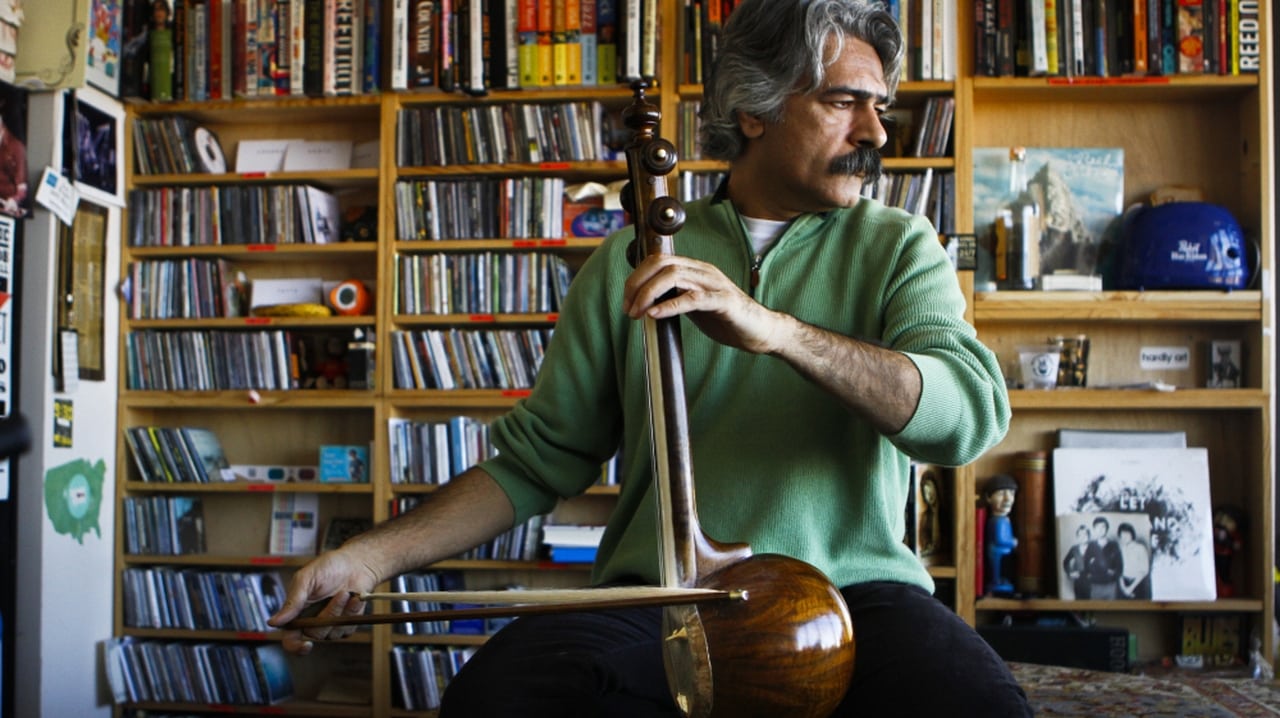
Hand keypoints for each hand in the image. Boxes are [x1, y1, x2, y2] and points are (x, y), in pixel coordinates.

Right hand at [267, 548, 378, 654]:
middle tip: (340, 594)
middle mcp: (311, 621)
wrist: (357, 563)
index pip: (290, 638)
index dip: (295, 646)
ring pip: (333, 633)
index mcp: (296, 612)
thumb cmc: (330, 567)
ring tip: (346, 593)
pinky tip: (354, 599)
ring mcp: (329, 624)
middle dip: (330, 614)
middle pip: (315, 634)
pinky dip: (353, 612)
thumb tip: (273, 622)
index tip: (306, 645)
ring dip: (342, 611)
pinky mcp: (345, 624)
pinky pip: (348, 629)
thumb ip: (293, 601)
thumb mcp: (307, 578)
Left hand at [622, 253, 785, 353]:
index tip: (626, 301)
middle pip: (661, 264)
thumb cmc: (726, 319)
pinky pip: (693, 298)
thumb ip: (673, 298)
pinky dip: (670, 305)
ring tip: (638, 313)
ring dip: (649, 295)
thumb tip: (645, 304)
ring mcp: (714, 284)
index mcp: (695, 269)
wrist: (760, 331)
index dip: (636, 278)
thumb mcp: (693, 306)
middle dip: (637, 284)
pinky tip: (655, 315)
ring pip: (674, 276)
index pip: (657, 261)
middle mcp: (703, 271)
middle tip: (627, 309)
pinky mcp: (724, 301)